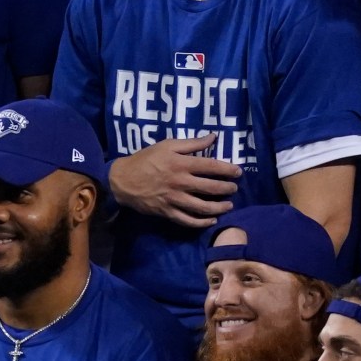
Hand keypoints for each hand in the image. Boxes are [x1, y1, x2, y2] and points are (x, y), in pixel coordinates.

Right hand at [108, 136, 240, 227]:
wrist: (122, 180)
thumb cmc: (146, 159)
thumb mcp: (167, 145)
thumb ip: (191, 143)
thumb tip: (213, 138)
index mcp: (181, 164)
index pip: (211, 167)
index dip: (227, 170)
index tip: (238, 172)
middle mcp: (180, 183)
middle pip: (210, 188)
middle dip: (226, 189)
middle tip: (234, 189)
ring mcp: (174, 200)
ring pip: (202, 207)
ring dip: (218, 207)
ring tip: (228, 205)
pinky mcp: (167, 212)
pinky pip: (187, 221)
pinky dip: (201, 223)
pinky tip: (211, 220)